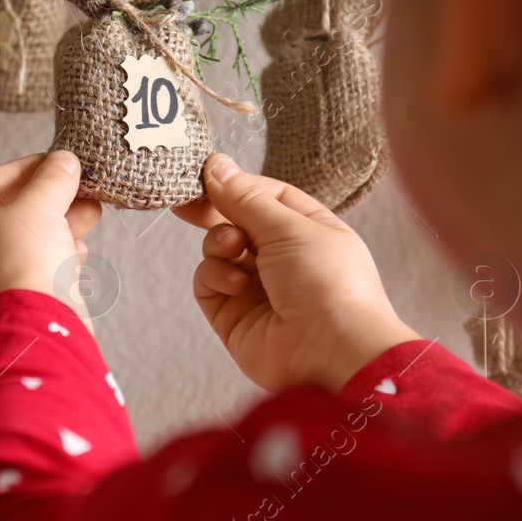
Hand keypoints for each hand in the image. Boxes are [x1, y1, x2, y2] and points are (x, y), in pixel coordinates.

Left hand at [0, 151, 102, 342]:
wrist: (31, 339)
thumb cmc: (20, 265)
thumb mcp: (39, 209)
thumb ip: (51, 180)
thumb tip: (64, 162)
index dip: (22, 170)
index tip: (54, 163)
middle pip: (0, 222)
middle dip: (46, 204)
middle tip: (79, 191)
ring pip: (12, 253)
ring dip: (52, 233)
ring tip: (87, 219)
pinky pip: (18, 283)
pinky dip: (45, 266)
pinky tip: (76, 257)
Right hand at [173, 154, 418, 390]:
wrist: (333, 355)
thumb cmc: (329, 285)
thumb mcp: (289, 227)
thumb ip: (245, 198)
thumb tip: (216, 165)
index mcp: (309, 231)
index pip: (266, 196)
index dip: (236, 185)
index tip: (205, 175)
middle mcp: (284, 259)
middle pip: (237, 222)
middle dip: (214, 211)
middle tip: (188, 203)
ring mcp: (258, 289)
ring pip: (218, 251)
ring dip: (219, 244)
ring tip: (234, 249)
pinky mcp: (234, 317)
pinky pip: (209, 283)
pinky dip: (215, 276)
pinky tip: (235, 283)